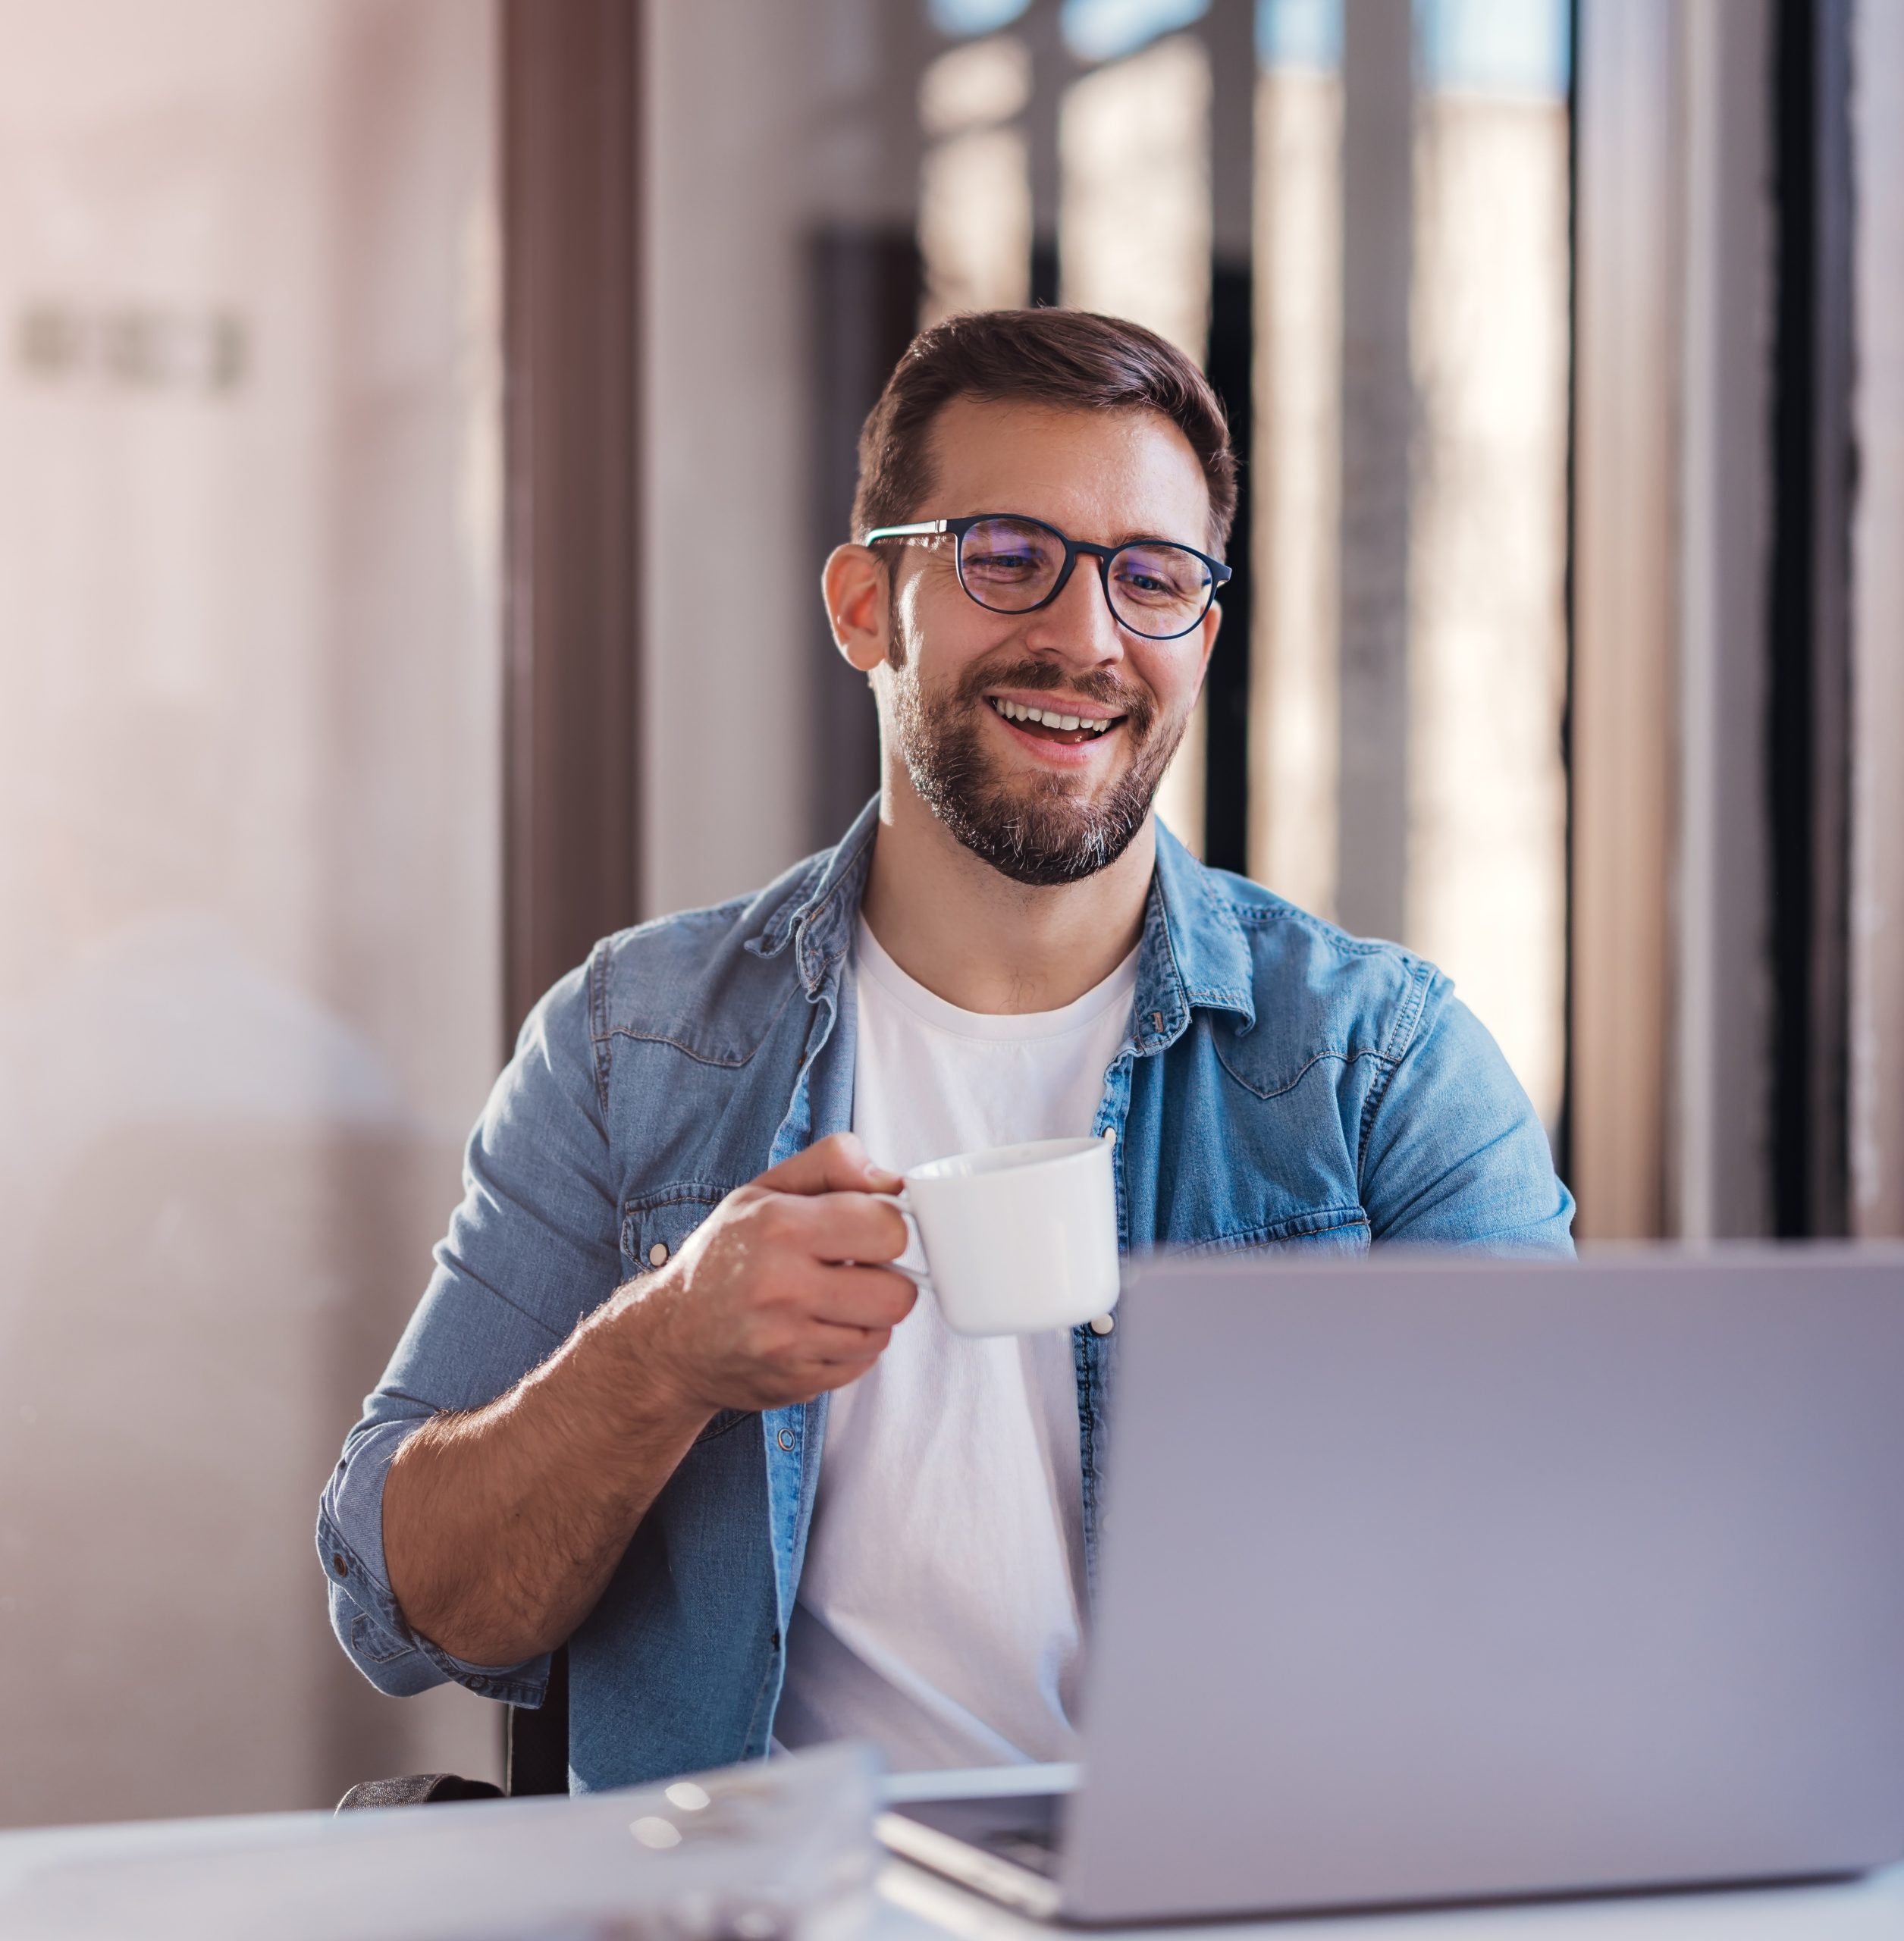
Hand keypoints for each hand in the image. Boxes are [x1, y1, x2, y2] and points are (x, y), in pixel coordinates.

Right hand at [618, 1133, 914, 1414]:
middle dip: (886, 1279)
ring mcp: (788, 1344)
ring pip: (883, 1333)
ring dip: (868, 1317)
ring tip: (832, 1300)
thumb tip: (891, 1181)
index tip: (866, 1230)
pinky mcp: (794, 1383)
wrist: (669, 1338)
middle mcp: (783, 1288)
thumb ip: (832, 1164)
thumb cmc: (723, 1256)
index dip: (886, 1227)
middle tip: (856, 1271)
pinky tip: (817, 1330)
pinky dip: (849, 1348)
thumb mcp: (765, 1189)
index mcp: (780, 1227)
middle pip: (898, 1294)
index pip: (889, 1230)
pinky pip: (861, 1365)